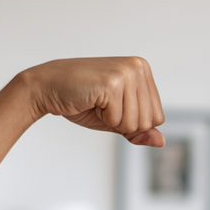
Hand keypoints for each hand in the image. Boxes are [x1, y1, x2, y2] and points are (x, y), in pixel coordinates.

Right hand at [23, 57, 164, 145]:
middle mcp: (138, 67)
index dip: (134, 123)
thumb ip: (140, 130)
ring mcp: (126, 73)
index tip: (113, 108)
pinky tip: (91, 102)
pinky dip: (103, 118)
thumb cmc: (83, 101)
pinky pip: (119, 120)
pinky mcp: (112, 83)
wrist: (48, 87)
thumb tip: (161, 142)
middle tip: (103, 106)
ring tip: (97, 103)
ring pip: (135, 123)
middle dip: (125, 124)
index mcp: (143, 71)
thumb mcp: (117, 119)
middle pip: (149, 121)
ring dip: (113, 121)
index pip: (157, 117)